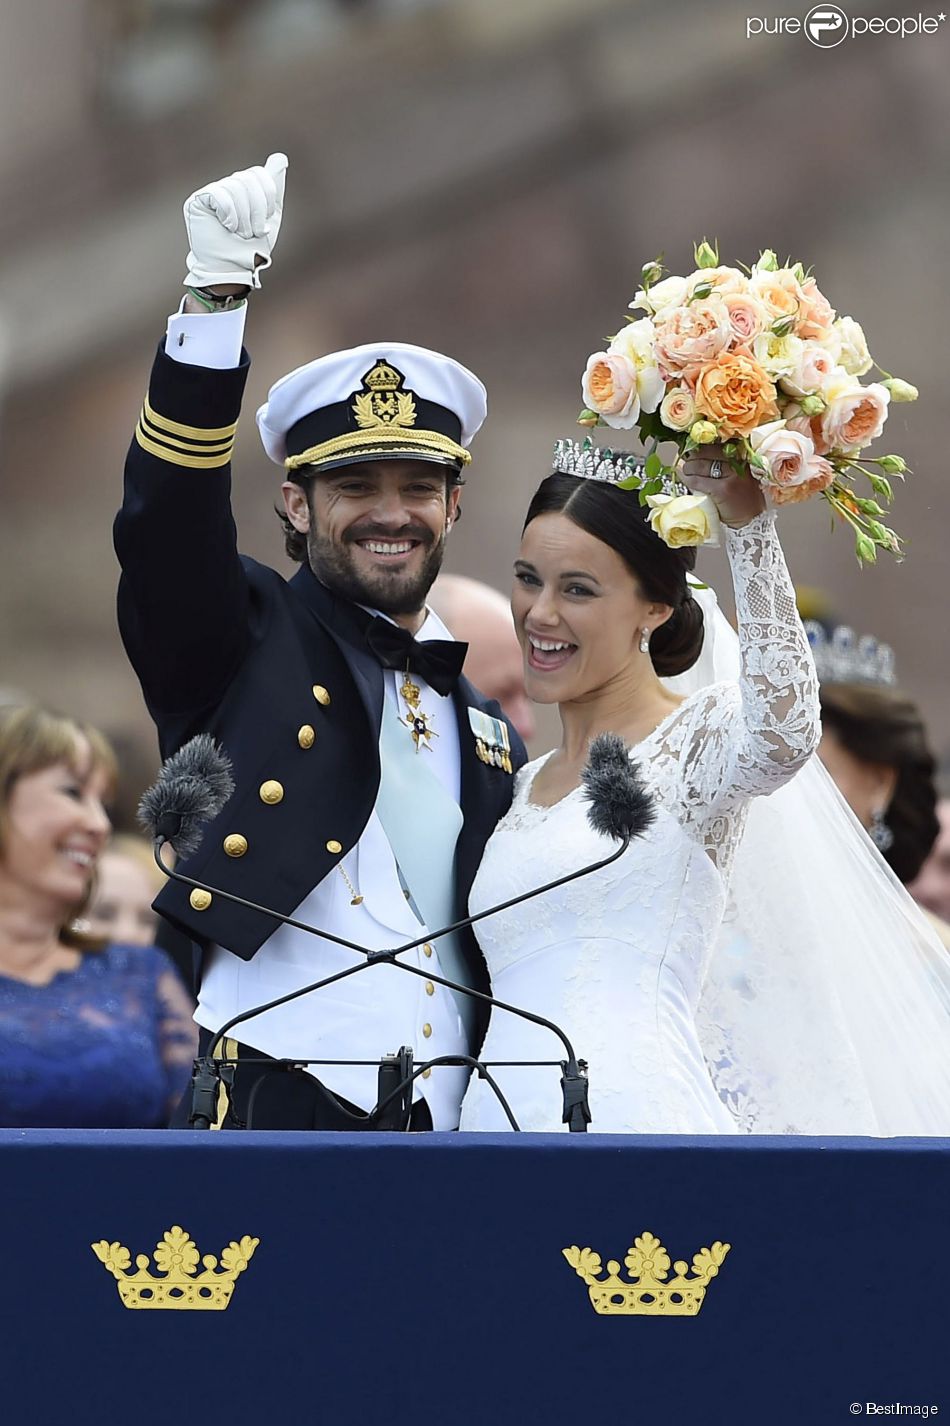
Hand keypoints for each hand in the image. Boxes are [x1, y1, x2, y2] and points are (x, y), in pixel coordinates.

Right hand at [183, 153, 287, 290]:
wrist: (233, 269)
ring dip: (243, 217)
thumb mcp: (270, 217)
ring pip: (234, 187)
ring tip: (239, 234)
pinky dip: (229, 214)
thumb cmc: (251, 248)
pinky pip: (218, 194)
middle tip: (251, 232)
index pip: (259, 174)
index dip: (267, 196)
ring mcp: (212, 192)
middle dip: (256, 210)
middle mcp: (227, 186)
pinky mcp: (198, 201)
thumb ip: (274, 187)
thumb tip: (281, 157)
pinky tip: (226, 226)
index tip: (265, 219)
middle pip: (248, 179)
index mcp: (244, 188)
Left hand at [680, 443, 766, 527]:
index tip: (691, 452)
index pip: (713, 445)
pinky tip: (687, 482)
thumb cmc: (742, 497)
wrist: (752, 519)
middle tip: (686, 464)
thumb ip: (721, 463)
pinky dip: (689, 481)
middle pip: (704, 453)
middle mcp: (737, 462)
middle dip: (691, 459)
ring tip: (686, 474)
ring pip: (698, 466)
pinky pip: (698, 481)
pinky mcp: (722, 490)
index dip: (699, 448)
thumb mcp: (736, 474)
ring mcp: (730, 475)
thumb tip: (693, 454)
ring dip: (687, 470)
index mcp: (740, 455)